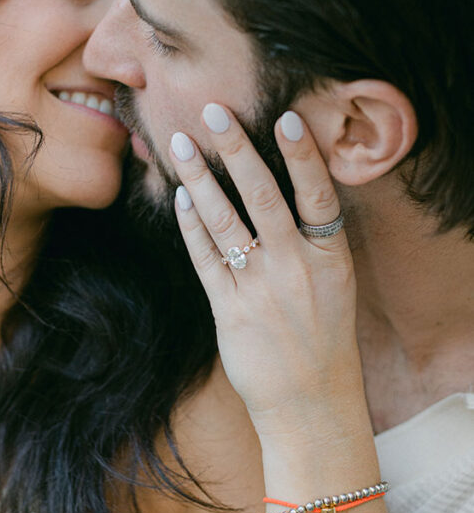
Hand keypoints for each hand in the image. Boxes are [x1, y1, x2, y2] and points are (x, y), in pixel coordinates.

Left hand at [171, 105, 364, 440]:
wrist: (310, 402)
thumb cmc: (322, 337)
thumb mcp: (334, 285)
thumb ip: (311, 242)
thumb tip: (278, 191)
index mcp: (330, 258)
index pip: (318, 196)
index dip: (303, 156)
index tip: (284, 118)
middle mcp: (296, 268)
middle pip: (265, 196)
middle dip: (237, 150)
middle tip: (215, 111)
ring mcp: (260, 289)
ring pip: (226, 220)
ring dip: (200, 178)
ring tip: (180, 144)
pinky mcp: (230, 310)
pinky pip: (205, 257)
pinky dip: (191, 225)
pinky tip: (180, 198)